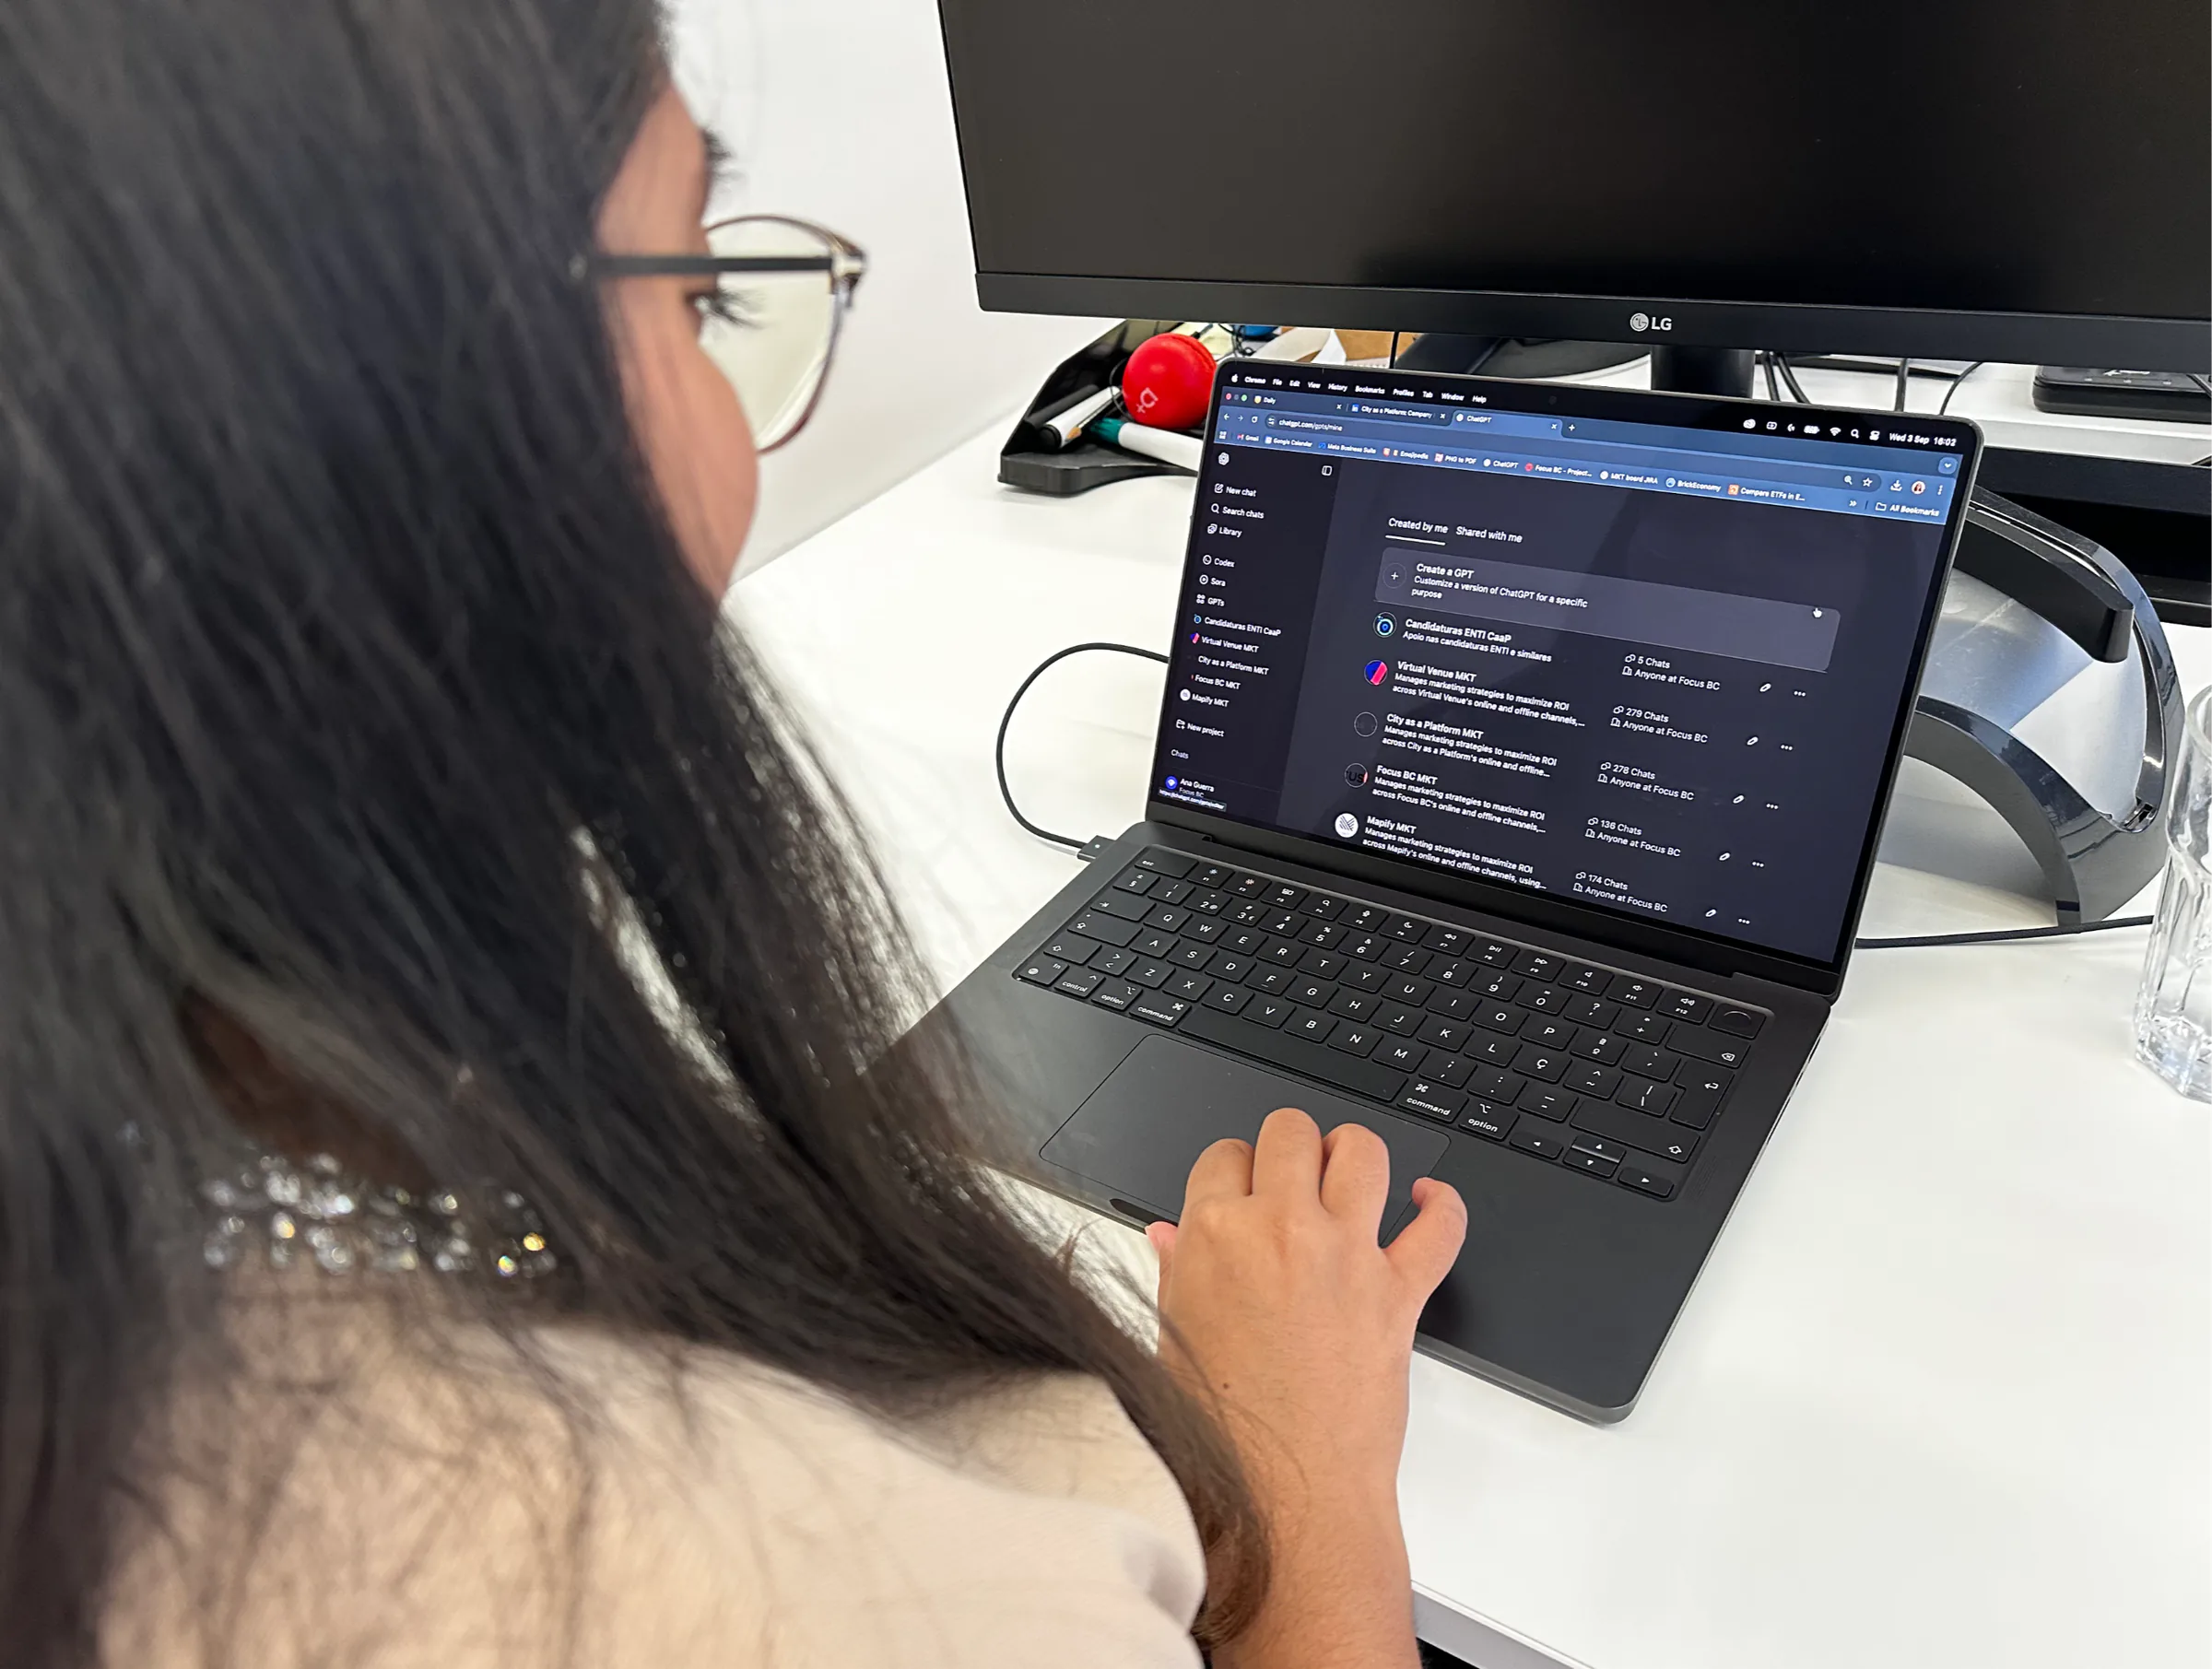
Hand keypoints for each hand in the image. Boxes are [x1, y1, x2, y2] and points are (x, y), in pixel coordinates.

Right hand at [1146, 1107, 1464, 1668]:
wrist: (1286, 1496)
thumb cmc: (1222, 1434)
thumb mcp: (1174, 1340)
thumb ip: (1177, 1275)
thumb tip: (1173, 1237)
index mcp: (1214, 1237)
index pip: (1223, 1154)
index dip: (1232, 1169)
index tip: (1239, 1188)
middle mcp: (1282, 1231)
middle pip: (1290, 1132)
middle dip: (1288, 1145)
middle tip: (1289, 1173)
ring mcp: (1346, 1257)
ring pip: (1363, 1152)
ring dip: (1354, 1153)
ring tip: (1348, 1171)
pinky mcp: (1400, 1293)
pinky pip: (1440, 1227)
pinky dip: (1442, 1206)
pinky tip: (1427, 1203)